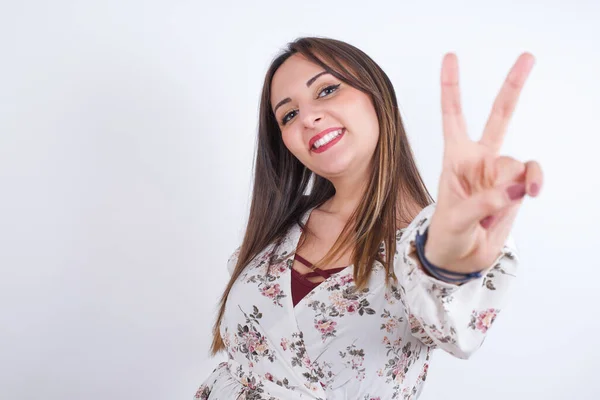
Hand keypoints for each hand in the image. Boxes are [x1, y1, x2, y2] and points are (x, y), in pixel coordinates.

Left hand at [424, 53, 542, 273]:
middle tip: (528, 57)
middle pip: (498, 116)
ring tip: (504, 202)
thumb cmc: (448, 234)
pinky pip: (531, 175)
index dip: (451, 87)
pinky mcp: (515, 188)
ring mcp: (499, 173)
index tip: (451, 57)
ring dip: (516, 181)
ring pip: (517, 162)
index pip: (453, 116)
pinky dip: (534, 181)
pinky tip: (531, 193)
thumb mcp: (455, 219)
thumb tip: (512, 190)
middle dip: (512, 87)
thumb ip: (481, 203)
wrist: (460, 257)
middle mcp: (478, 159)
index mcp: (454, 158)